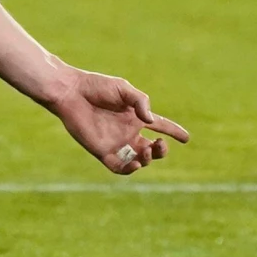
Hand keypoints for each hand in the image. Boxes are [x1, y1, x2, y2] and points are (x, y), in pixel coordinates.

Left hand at [45, 70, 189, 174]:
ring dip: (147, 160)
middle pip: (151, 149)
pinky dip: (130, 169)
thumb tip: (150, 121)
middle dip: (161, 151)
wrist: (70, 92)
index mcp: (135, 116)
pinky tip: (135, 164)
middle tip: (160, 145)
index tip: (186, 138)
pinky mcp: (101, 151)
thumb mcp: (123, 89)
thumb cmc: (95, 86)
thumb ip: (140, 101)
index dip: (174, 131)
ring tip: (146, 151)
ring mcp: (115, 142)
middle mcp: (127, 131)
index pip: (160, 126)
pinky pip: (119, 167)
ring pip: (138, 160)